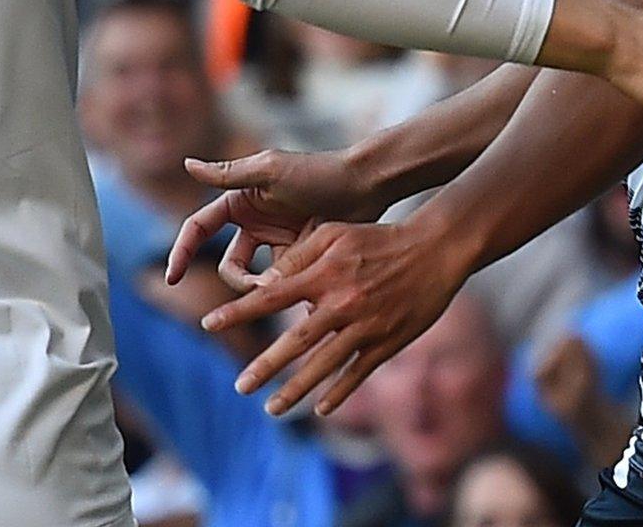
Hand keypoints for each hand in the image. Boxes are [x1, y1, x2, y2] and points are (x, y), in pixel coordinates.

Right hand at [166, 149, 381, 287]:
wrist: (366, 185)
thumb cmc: (318, 172)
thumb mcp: (270, 171)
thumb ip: (228, 174)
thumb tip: (186, 164)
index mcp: (240, 202)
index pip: (199, 229)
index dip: (182, 252)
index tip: (172, 279)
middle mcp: (255, 223)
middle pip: (229, 265)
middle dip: (239, 281)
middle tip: (262, 289)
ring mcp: (277, 243)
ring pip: (257, 280)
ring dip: (268, 288)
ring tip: (293, 286)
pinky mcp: (300, 258)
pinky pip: (285, 283)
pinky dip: (291, 288)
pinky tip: (310, 288)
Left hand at [198, 216, 468, 417]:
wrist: (434, 250)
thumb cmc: (378, 238)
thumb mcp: (334, 234)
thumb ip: (299, 256)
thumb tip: (266, 282)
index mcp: (324, 274)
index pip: (271, 295)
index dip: (239, 312)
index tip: (209, 324)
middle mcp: (341, 303)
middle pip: (295, 341)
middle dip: (264, 367)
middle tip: (240, 387)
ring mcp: (365, 327)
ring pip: (324, 365)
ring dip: (296, 390)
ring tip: (271, 409)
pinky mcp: (387, 342)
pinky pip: (358, 373)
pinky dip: (339, 392)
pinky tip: (321, 409)